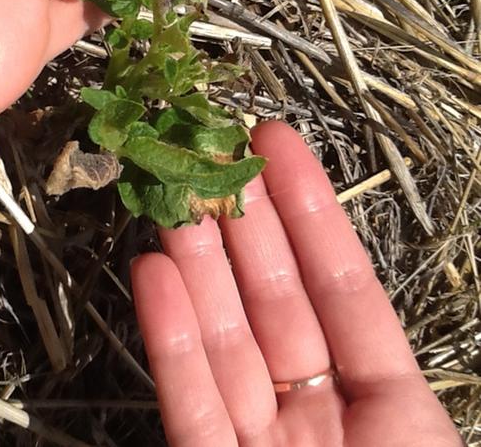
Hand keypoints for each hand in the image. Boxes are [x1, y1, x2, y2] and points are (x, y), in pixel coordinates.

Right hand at [132, 122, 460, 446]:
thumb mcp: (414, 423)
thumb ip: (373, 343)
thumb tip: (333, 266)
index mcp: (381, 396)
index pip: (340, 285)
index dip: (308, 211)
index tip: (276, 146)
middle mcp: (313, 406)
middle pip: (271, 301)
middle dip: (242, 225)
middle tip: (211, 158)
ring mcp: (258, 437)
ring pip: (221, 340)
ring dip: (195, 267)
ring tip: (171, 199)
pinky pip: (189, 400)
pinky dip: (168, 337)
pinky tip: (150, 274)